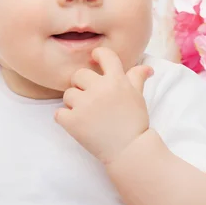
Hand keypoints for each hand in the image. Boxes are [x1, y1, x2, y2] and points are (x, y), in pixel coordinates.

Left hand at [54, 47, 153, 164]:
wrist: (129, 150)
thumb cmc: (135, 122)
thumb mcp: (138, 96)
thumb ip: (137, 78)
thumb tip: (146, 68)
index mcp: (117, 80)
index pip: (104, 55)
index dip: (98, 55)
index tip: (95, 60)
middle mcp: (99, 89)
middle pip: (79, 74)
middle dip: (82, 85)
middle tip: (91, 98)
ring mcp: (84, 105)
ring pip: (68, 94)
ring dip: (74, 103)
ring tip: (87, 114)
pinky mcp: (72, 122)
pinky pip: (59, 113)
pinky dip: (65, 119)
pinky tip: (77, 124)